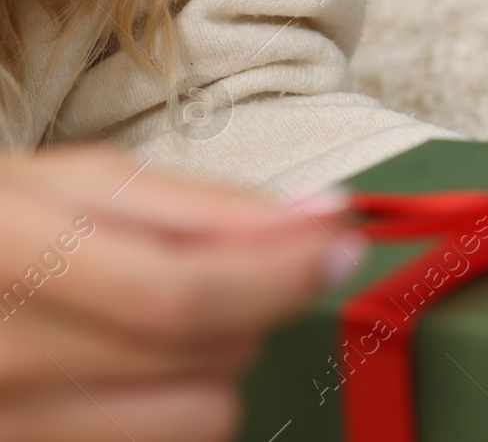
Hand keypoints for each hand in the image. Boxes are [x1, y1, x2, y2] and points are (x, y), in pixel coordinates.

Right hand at [0, 146, 361, 441]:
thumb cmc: (5, 227)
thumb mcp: (84, 185)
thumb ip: (206, 207)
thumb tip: (324, 215)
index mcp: (13, 260)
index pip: (180, 293)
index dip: (280, 271)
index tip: (340, 242)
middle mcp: (6, 361)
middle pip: (209, 353)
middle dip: (253, 302)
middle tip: (224, 269)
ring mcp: (19, 429)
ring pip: (205, 414)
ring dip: (218, 363)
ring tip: (163, 324)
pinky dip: (181, 407)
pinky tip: (139, 368)